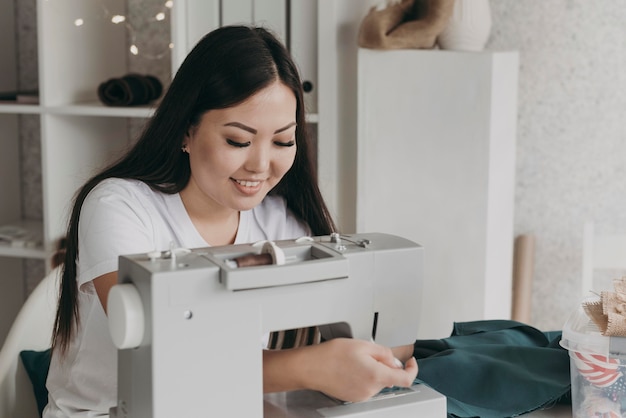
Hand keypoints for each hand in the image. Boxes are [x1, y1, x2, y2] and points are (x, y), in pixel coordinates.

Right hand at [302, 338, 417, 402]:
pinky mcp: (353, 397)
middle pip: (389, 378)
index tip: (410, 362)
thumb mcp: (363, 344)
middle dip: (385, 365)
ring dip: (373, 370)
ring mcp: (362, 395)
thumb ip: (384, 353)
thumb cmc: (332, 355)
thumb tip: (394, 361)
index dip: (412, 369)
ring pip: (377, 381)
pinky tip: (350, 368)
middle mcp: (371, 389)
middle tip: (369, 353)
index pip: (406, 379)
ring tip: (355, 360)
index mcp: (376, 375)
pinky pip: (366, 386)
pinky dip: (364, 376)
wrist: (311, 367)